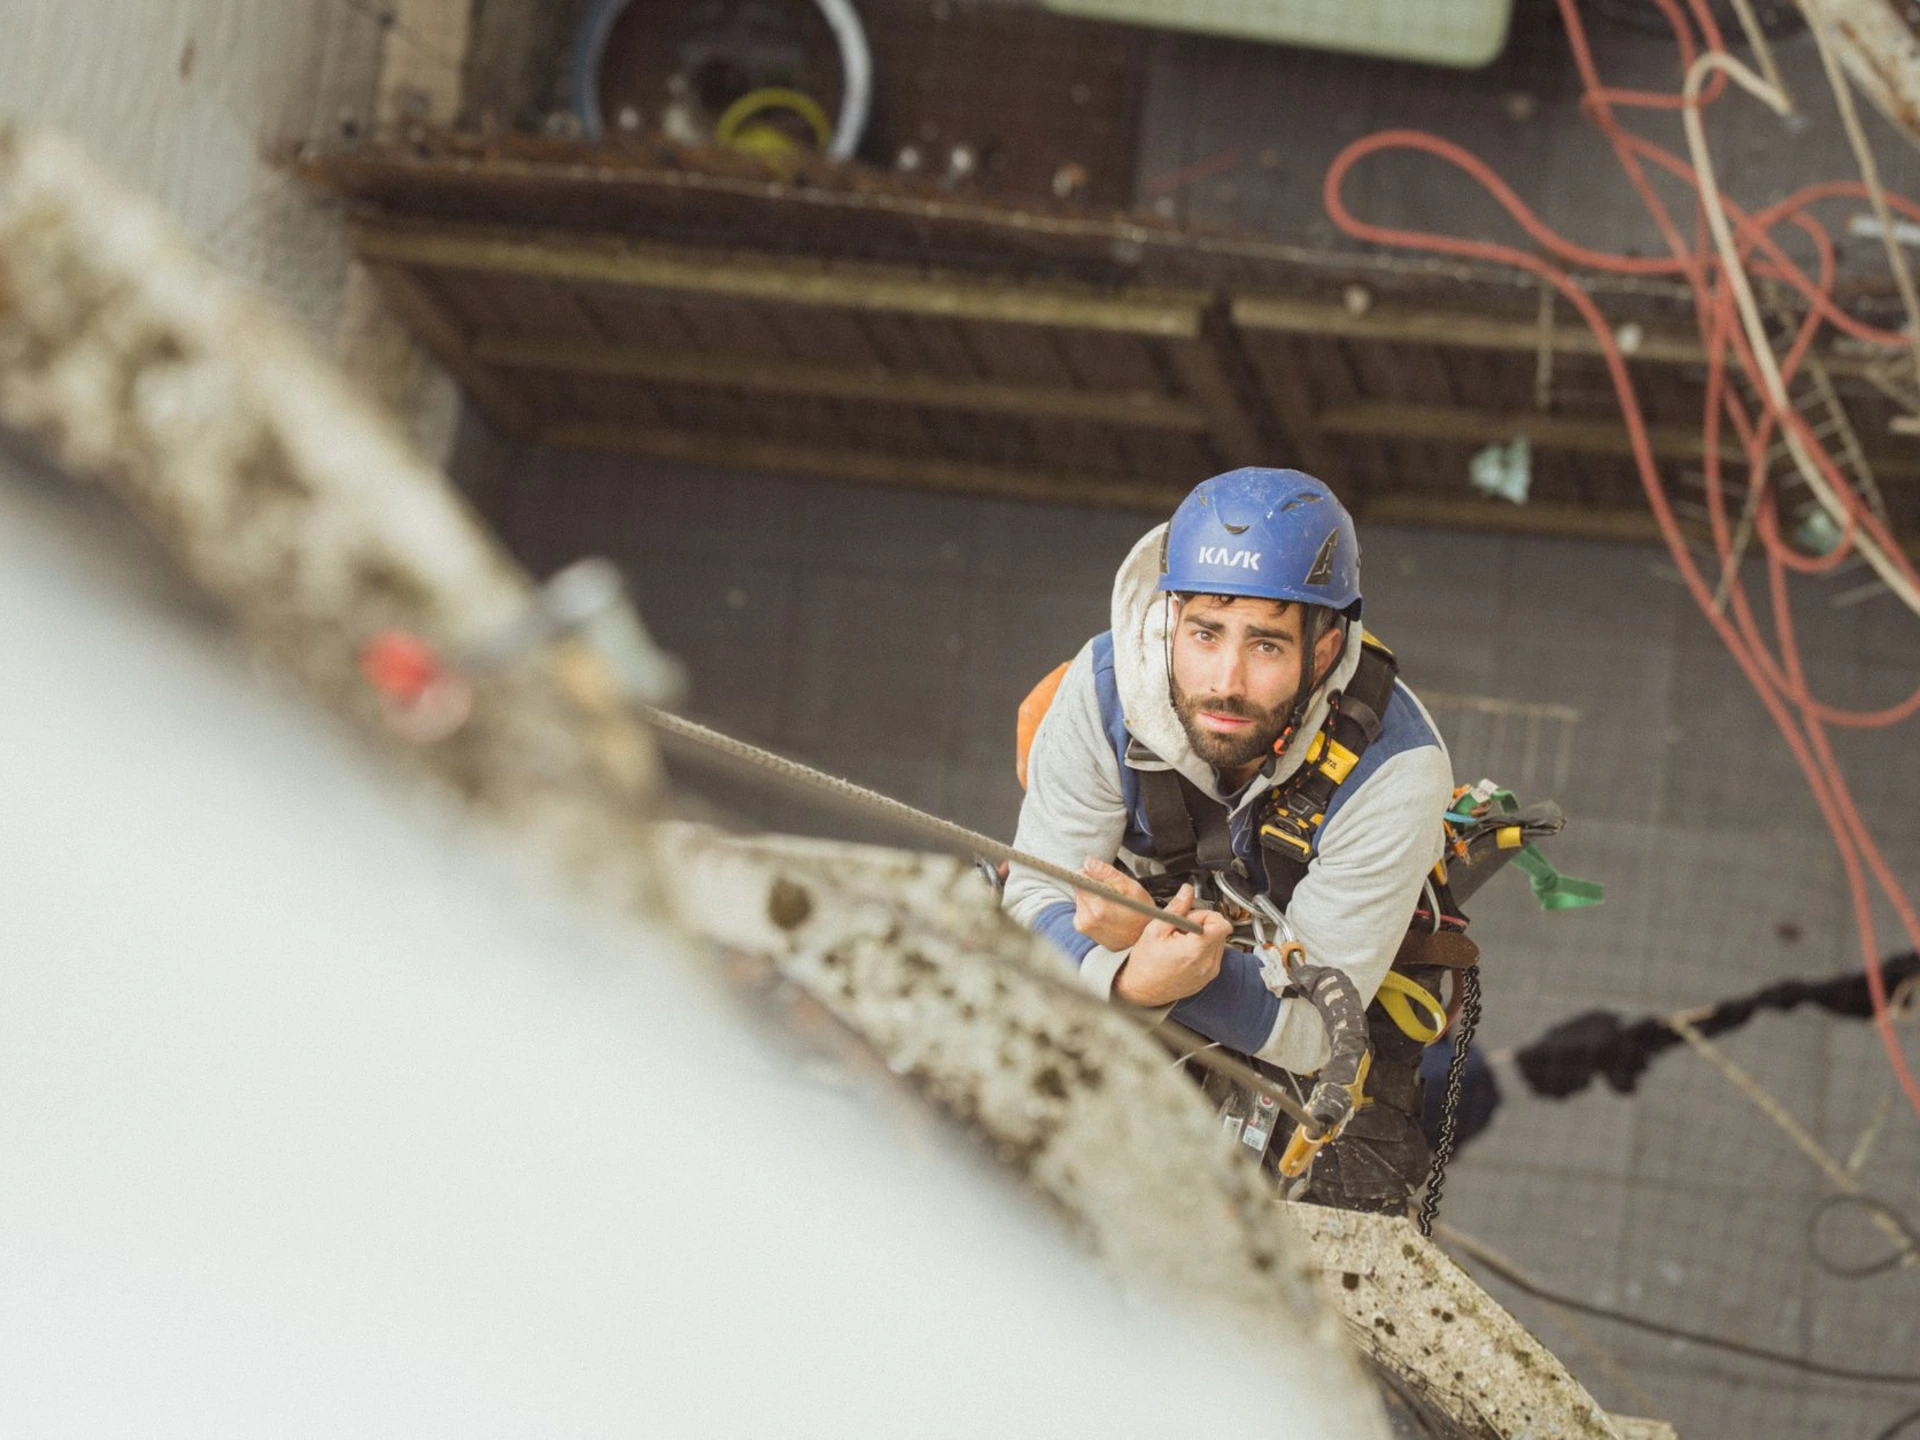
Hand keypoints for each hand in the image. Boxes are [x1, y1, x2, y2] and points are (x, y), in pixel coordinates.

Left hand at [1072, 857, 1153, 950]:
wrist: (1142, 939)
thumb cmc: (1141, 913)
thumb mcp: (1131, 888)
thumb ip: (1108, 873)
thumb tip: (1088, 862)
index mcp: (1098, 908)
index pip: (1079, 880)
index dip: (1092, 875)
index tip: (1103, 879)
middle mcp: (1087, 920)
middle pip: (1080, 889)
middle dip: (1094, 886)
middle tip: (1113, 894)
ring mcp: (1083, 926)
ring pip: (1081, 898)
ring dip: (1092, 897)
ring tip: (1111, 905)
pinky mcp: (1082, 929)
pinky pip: (1081, 909)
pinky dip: (1091, 907)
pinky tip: (1106, 913)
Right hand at [1112, 885, 1232, 1006]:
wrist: (1141, 990)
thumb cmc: (1144, 965)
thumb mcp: (1155, 930)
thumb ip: (1176, 908)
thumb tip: (1186, 891)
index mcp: (1195, 950)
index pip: (1222, 925)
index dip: (1208, 915)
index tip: (1194, 917)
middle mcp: (1207, 964)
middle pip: (1220, 931)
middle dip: (1203, 924)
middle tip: (1182, 929)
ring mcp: (1209, 972)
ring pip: (1219, 942)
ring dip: (1204, 936)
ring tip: (1181, 941)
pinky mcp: (1208, 977)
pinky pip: (1214, 955)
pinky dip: (1203, 949)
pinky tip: (1184, 952)